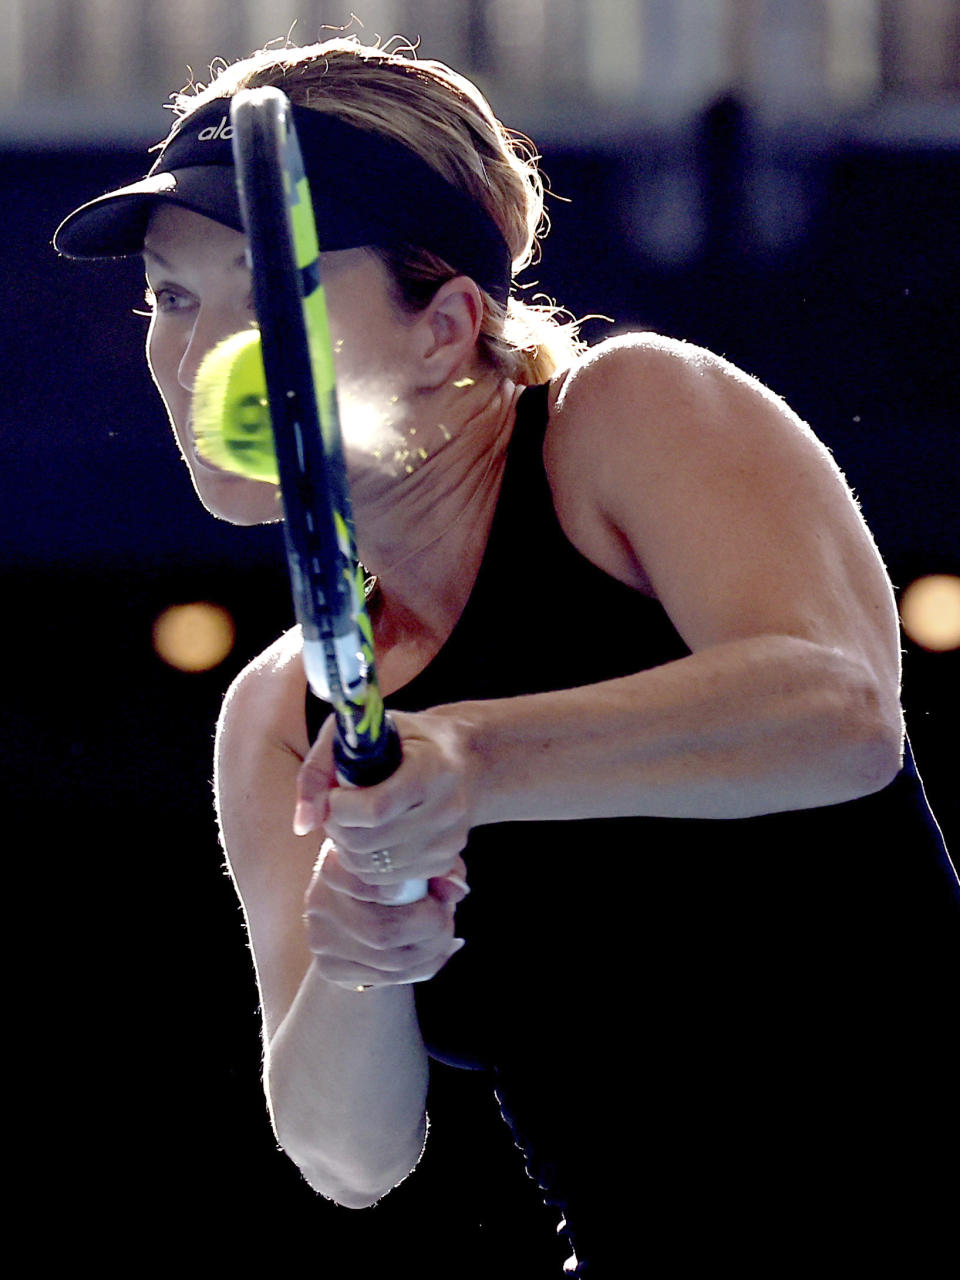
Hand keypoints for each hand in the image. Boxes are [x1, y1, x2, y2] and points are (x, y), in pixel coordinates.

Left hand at [294, 709, 475, 889]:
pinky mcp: (444, 862)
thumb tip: (303, 824)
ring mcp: (448, 840)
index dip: (341, 808)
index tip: (335, 795)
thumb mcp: (359, 734)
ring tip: (352, 825)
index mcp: (432, 768)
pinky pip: (388, 881)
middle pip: (370, 844)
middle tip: (337, 811)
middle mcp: (447, 808)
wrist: (461, 760)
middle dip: (339, 830)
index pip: (376, 809)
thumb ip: (319, 770)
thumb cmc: (402, 740)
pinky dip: (367, 866)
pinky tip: (371, 840)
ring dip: (349, 851)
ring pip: (374, 869)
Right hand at [304, 840, 468, 989]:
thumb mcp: (417, 861)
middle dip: (432, 929)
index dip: (398, 891)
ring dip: (433, 950)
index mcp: (337, 860)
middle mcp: (321, 899)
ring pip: (390, 961)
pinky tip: (436, 951)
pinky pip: (388, 978)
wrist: (359, 904)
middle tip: (447, 914)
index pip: (361, 881)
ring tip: (444, 931)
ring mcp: (321, 938)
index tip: (428, 892)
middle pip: (383, 932)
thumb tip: (454, 890)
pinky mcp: (330, 967)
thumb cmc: (396, 873)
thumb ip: (440, 868)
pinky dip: (424, 967)